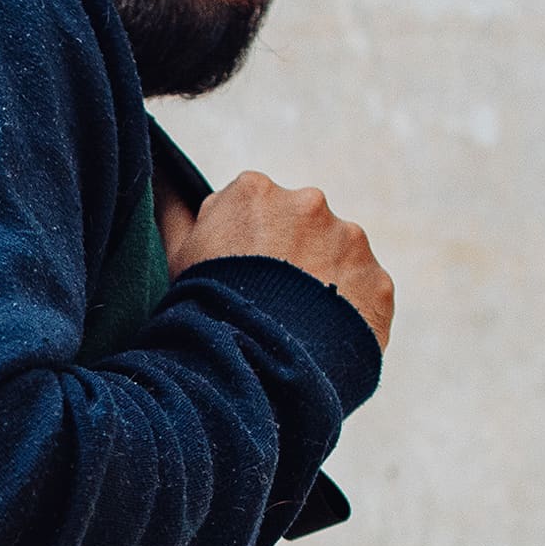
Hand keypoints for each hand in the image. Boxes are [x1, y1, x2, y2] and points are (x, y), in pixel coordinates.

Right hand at [170, 170, 394, 353]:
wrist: (256, 359)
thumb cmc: (207, 303)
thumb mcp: (178, 254)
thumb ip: (176, 214)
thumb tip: (165, 186)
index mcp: (256, 191)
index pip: (255, 208)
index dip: (247, 243)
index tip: (240, 272)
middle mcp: (309, 203)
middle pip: (302, 227)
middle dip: (292, 255)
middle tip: (271, 299)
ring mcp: (350, 241)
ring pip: (339, 257)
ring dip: (325, 281)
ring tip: (299, 324)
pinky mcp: (379, 281)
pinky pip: (365, 293)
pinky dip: (351, 311)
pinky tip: (324, 336)